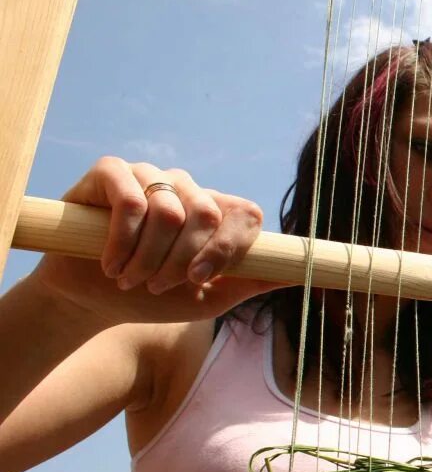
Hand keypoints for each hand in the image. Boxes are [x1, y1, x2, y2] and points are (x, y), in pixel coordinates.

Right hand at [31, 157, 279, 327]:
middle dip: (181, 261)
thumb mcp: (208, 297)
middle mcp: (186, 187)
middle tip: (156, 286)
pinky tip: (110, 263)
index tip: (200, 280)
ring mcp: (149, 175)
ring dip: (147, 258)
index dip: (228, 248)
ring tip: (128, 278)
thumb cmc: (150, 296)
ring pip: (168, 211)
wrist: (89, 299)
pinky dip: (121, 240)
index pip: (247, 214)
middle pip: (206, 214)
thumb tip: (301, 273)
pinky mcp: (110, 172)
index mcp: (215, 211)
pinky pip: (130, 200)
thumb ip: (251, 281)